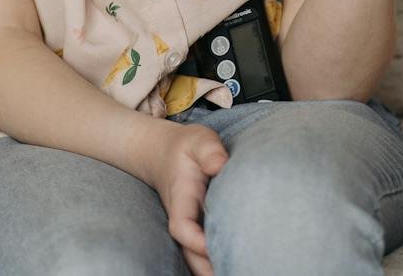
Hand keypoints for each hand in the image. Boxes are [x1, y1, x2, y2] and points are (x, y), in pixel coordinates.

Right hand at [144, 120, 228, 275]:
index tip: (214, 247)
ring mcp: (188, 225)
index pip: (181, 226)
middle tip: (236, 270)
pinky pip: (201, 252)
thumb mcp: (198, 139)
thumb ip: (208, 150)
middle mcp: (182, 218)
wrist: (163, 153)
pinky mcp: (196, 228)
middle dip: (206, 269)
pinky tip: (235, 265)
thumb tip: (220, 164)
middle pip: (188, 253)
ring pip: (194, 257)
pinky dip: (213, 262)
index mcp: (181, 198)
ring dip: (211, 269)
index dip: (195, 240)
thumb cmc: (186, 147)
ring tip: (239, 271)